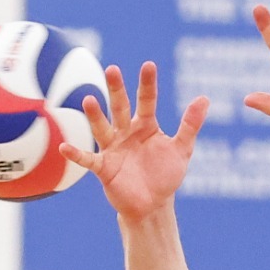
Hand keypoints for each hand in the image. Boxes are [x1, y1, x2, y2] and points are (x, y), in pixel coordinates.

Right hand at [60, 61, 208, 223]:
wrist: (153, 205)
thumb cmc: (166, 175)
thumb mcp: (182, 149)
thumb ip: (190, 125)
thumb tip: (204, 98)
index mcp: (146, 125)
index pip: (147, 100)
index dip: (148, 84)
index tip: (148, 65)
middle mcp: (126, 133)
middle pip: (120, 107)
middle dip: (116, 89)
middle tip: (112, 69)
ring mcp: (113, 149)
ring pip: (102, 128)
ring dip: (95, 115)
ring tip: (88, 99)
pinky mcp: (104, 168)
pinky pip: (88, 160)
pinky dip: (76, 154)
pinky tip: (64, 147)